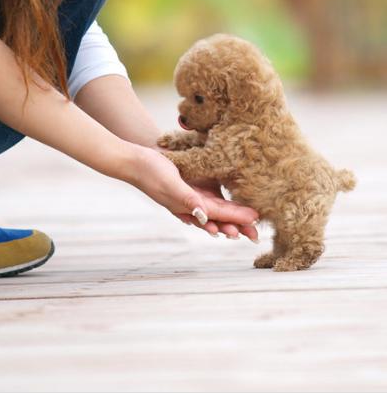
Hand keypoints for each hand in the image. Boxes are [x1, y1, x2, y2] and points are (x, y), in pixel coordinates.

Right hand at [127, 146, 258, 238]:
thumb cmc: (151, 171)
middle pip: (219, 216)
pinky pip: (208, 198)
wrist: (136, 159)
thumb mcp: (170, 185)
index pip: (216, 214)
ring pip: (215, 209)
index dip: (235, 218)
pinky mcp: (190, 184)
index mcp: (187, 206)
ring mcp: (191, 195)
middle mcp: (191, 204)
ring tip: (248, 227)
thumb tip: (204, 217)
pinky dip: (221, 206)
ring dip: (231, 219)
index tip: (255, 220)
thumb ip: (187, 200)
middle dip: (237, 225)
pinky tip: (229, 210)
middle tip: (257, 234)